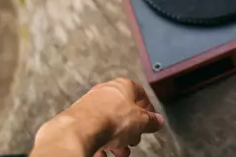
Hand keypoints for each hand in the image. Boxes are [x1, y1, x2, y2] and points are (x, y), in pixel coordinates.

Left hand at [32, 78, 163, 156]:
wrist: (80, 130)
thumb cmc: (110, 119)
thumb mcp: (141, 122)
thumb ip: (151, 121)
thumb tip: (157, 121)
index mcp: (124, 85)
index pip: (140, 94)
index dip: (147, 110)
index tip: (149, 122)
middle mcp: (106, 91)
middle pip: (124, 111)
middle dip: (130, 129)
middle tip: (134, 140)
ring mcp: (91, 104)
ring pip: (108, 123)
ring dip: (116, 139)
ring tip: (120, 152)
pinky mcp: (79, 118)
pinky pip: (94, 131)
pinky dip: (100, 143)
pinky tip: (104, 153)